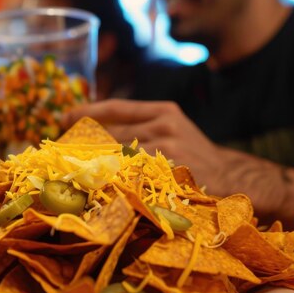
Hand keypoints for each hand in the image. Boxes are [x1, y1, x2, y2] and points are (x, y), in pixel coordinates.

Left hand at [62, 99, 226, 193]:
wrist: (233, 178)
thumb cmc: (194, 157)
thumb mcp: (173, 131)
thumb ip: (141, 129)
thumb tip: (94, 135)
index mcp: (164, 111)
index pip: (116, 108)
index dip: (86, 112)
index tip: (63, 117)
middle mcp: (164, 125)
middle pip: (110, 132)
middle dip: (82, 143)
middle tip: (60, 152)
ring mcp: (166, 148)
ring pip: (115, 154)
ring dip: (91, 163)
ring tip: (71, 170)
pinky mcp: (167, 171)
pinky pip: (127, 174)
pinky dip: (109, 178)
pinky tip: (95, 184)